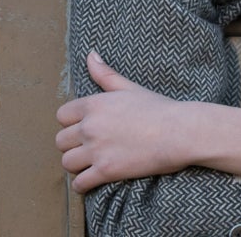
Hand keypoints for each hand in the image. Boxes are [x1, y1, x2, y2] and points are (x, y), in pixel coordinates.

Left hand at [55, 51, 187, 192]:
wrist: (180, 132)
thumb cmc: (159, 109)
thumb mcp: (130, 88)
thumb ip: (105, 74)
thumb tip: (90, 55)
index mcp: (93, 104)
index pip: (61, 116)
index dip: (71, 123)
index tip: (84, 129)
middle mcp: (90, 127)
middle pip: (60, 141)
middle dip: (72, 145)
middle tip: (88, 148)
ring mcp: (96, 150)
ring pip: (67, 162)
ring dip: (77, 165)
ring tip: (89, 164)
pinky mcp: (106, 171)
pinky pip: (79, 183)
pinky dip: (83, 185)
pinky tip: (92, 180)